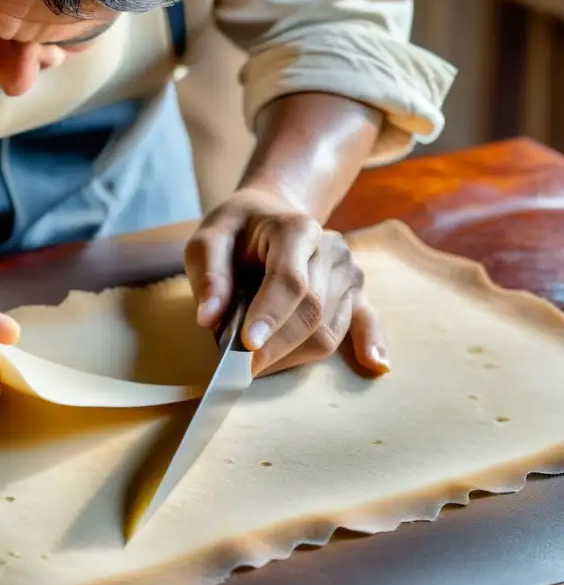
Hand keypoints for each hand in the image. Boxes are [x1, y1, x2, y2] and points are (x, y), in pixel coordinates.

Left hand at [184, 187, 389, 376]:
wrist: (269, 214)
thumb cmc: (236, 230)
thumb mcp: (208, 240)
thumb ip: (209, 276)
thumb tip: (209, 318)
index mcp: (296, 230)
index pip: (289, 280)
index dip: (270, 315)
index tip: (248, 345)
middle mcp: (330, 249)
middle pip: (311, 311)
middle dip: (276, 346)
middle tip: (240, 370)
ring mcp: (347, 271)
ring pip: (328, 329)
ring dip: (292, 355)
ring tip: (258, 365)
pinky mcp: (356, 291)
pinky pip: (364, 322)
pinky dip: (368, 344)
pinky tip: (375, 364)